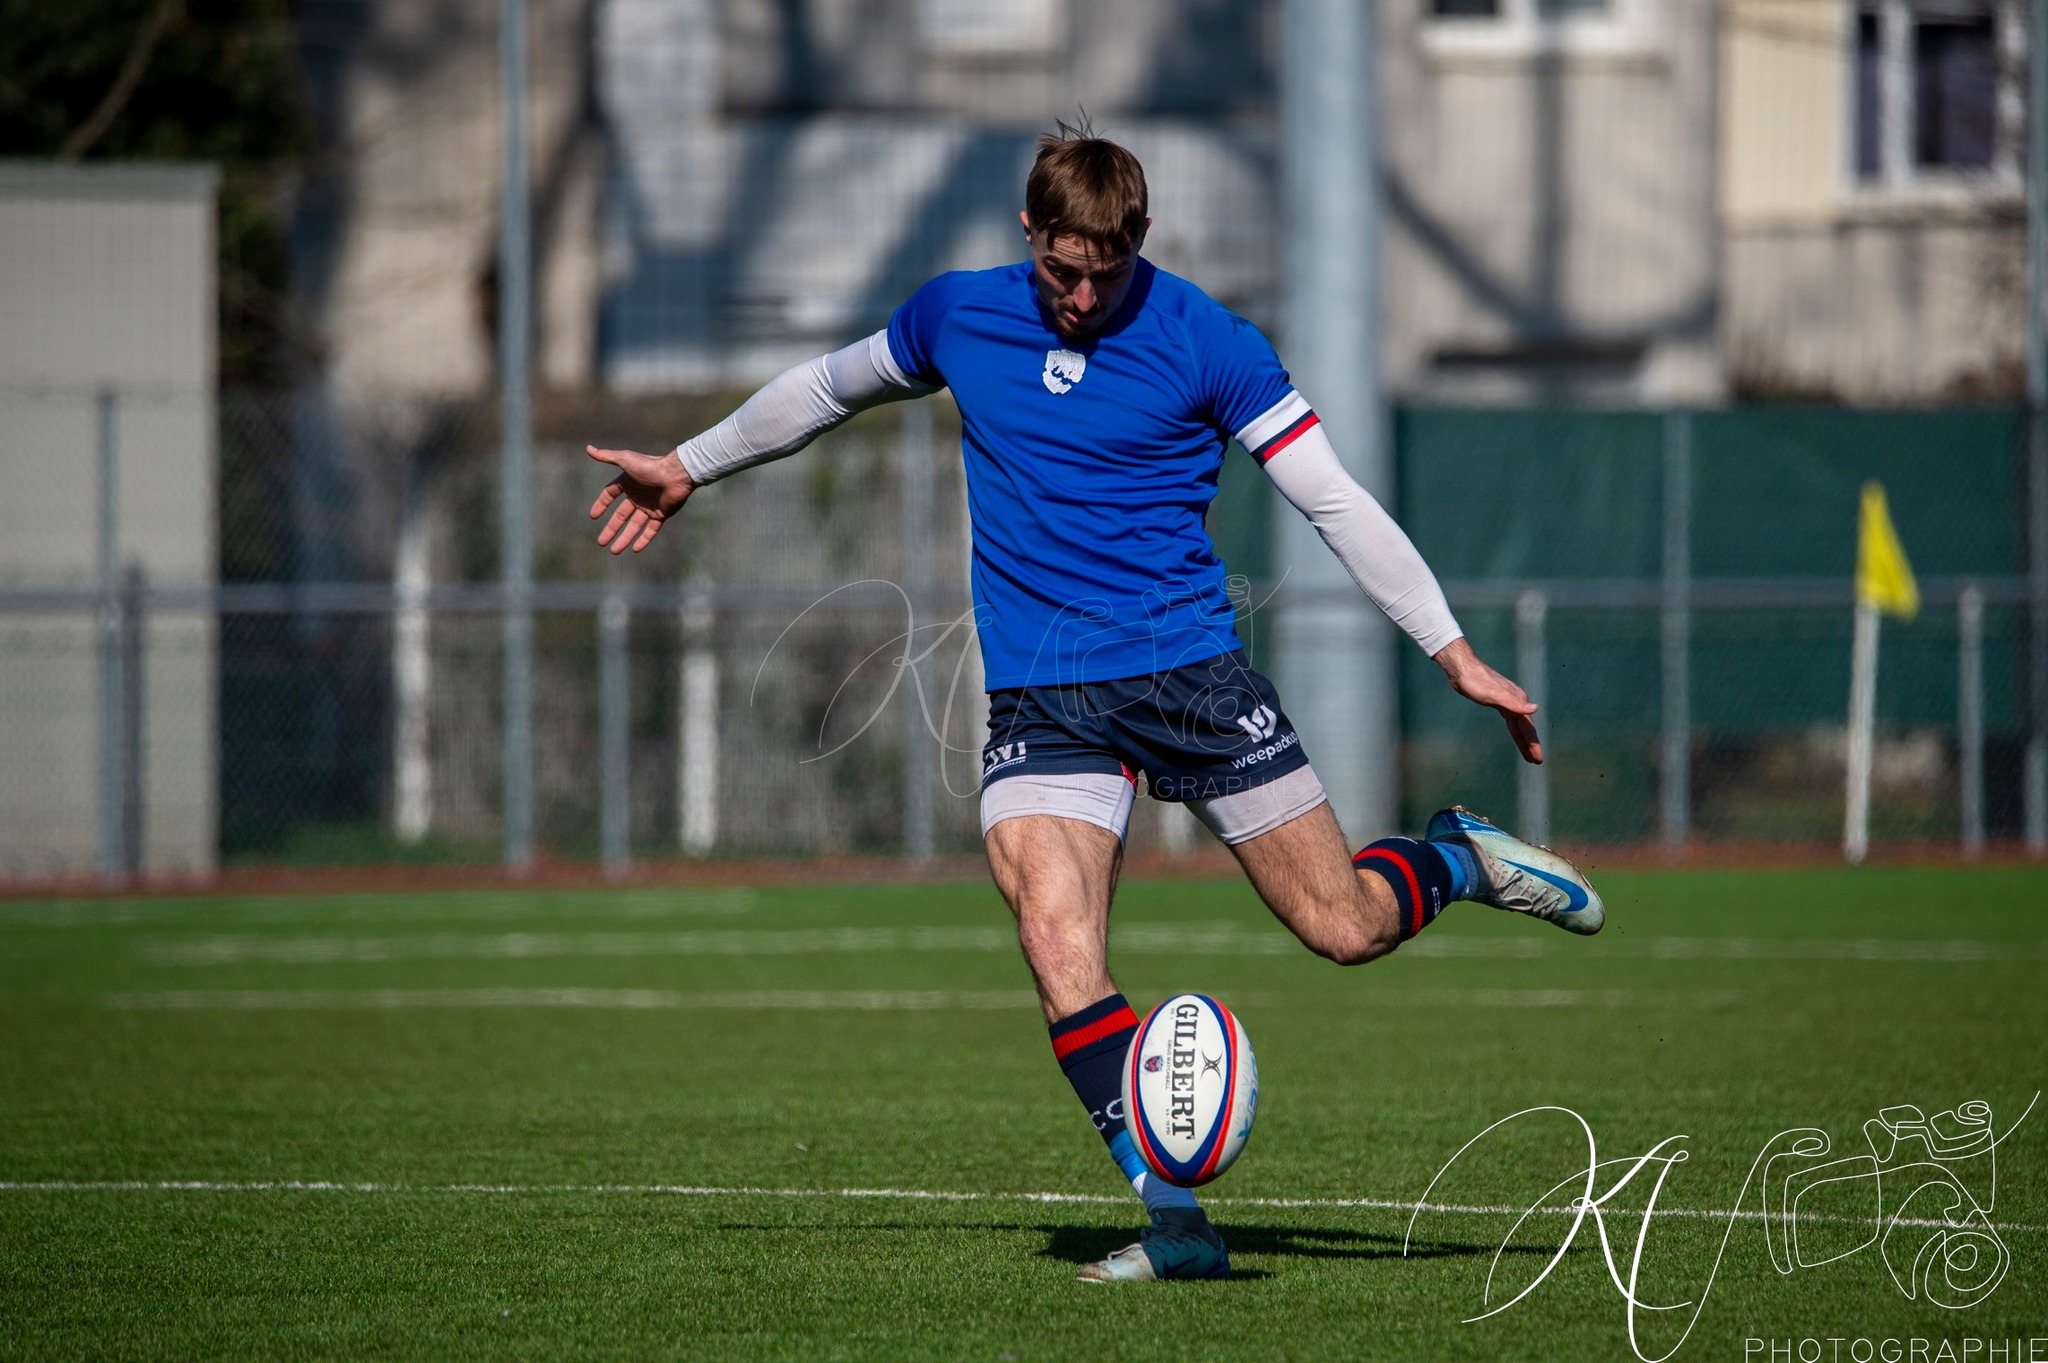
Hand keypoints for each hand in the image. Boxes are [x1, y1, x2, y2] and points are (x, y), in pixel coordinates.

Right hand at [585, 445, 694, 553]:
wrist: (676, 474)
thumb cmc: (650, 466)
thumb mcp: (625, 460)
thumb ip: (606, 456)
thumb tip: (588, 448)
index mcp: (628, 483)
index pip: (610, 495)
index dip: (601, 505)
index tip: (593, 516)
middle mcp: (637, 496)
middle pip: (620, 516)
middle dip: (611, 529)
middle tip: (601, 542)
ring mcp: (649, 506)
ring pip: (634, 526)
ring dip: (624, 538)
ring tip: (614, 551)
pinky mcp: (661, 514)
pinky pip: (651, 530)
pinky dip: (644, 539)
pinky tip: (635, 549)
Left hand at [1432, 637, 1541, 763]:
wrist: (1462, 669)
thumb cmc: (1476, 682)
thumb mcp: (1494, 695)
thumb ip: (1514, 704)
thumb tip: (1536, 709)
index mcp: (1518, 701)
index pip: (1528, 728)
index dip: (1533, 745)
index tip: (1538, 760)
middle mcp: (1516, 701)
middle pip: (1526, 728)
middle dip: (1531, 745)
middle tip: (1536, 762)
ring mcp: (1508, 701)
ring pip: (1518, 725)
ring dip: (1523, 739)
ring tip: (1528, 755)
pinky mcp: (1498, 701)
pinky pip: (1510, 720)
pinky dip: (1514, 730)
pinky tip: (1516, 733)